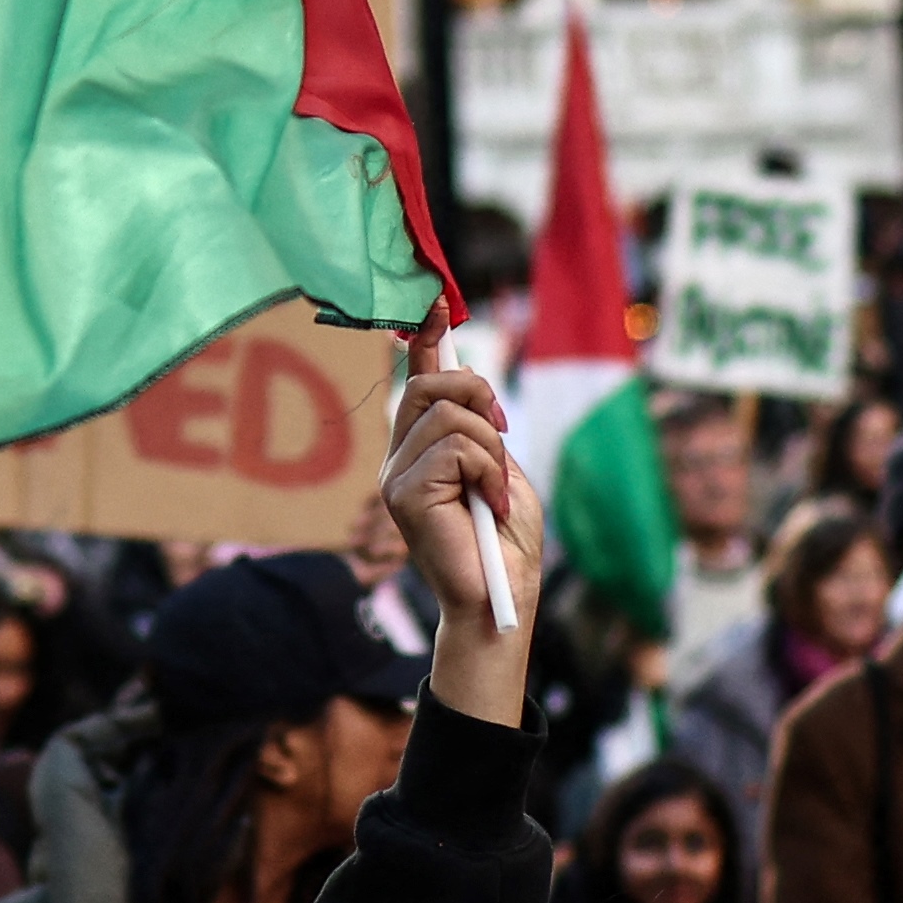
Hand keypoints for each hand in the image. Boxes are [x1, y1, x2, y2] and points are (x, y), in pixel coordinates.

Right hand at [379, 326, 537, 723]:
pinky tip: (488, 505)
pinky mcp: (403, 494)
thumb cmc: (506, 543)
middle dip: (479, 395)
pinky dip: (488, 470)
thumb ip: (480, 428)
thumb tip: (466, 377)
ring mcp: (395, 477)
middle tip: (502, 436)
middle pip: (431, 384)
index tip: (436, 303)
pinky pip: (457, 447)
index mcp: (420, 452)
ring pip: (449, 414)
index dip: (426, 341)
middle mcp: (398, 460)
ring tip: (495, 493)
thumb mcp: (501, 469)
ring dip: (491, 448)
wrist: (503, 599)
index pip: (417, 382)